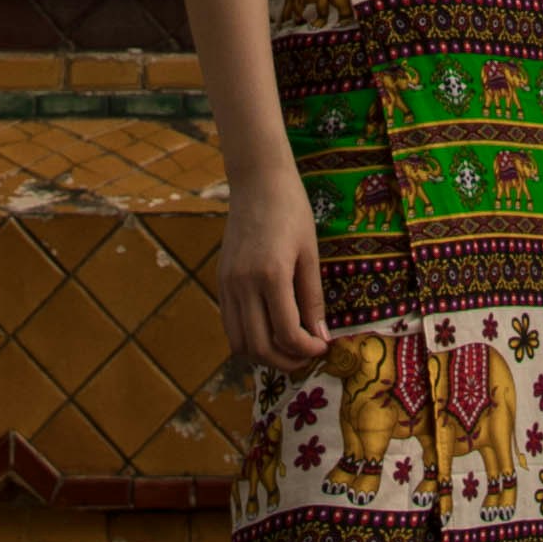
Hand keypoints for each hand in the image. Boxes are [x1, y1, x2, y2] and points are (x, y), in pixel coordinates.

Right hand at [219, 177, 330, 361]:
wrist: (257, 180)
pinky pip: (230, 324)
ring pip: (239, 342)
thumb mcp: (310, 253)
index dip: (307, 349)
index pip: (286, 333)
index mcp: (271, 275)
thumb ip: (313, 298)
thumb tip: (321, 336)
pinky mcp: (220, 280)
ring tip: (288, 346)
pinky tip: (269, 328)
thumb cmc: (292, 210)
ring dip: (264, 354)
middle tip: (306, 356)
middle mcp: (243, 284)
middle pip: (259, 347)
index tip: (322, 347)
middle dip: (286, 361)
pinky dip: (249, 337)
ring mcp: (227, 283)